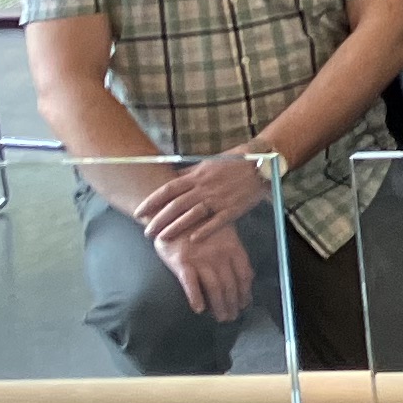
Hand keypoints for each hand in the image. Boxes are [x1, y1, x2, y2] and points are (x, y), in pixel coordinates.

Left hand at [135, 150, 271, 249]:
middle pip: (176, 205)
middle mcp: (205, 187)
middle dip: (159, 220)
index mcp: (198, 175)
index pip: (168, 189)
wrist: (263, 162)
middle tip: (147, 232)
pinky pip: (216, 222)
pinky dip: (204, 231)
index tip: (139, 212)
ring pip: (192, 215)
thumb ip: (190, 173)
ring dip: (175, 227)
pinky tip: (192, 241)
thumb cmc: (235, 161)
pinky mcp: (233, 208)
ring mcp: (219, 198)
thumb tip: (171, 179)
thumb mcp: (209, 163)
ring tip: (162, 239)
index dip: (152, 202)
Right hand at [158, 215, 255, 322]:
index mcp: (232, 246)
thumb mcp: (223, 233)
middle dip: (233, 303)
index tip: (245, 303)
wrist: (172, 212)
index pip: (244, 274)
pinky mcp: (182, 262)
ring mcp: (201, 258)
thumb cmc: (199, 224)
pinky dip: (196, 298)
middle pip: (231, 284)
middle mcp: (219, 254)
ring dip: (219, 306)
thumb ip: (233, 253)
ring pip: (215, 288)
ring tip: (221, 317)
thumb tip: (246, 276)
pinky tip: (199, 309)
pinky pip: (191, 284)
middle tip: (232, 316)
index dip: (246, 292)